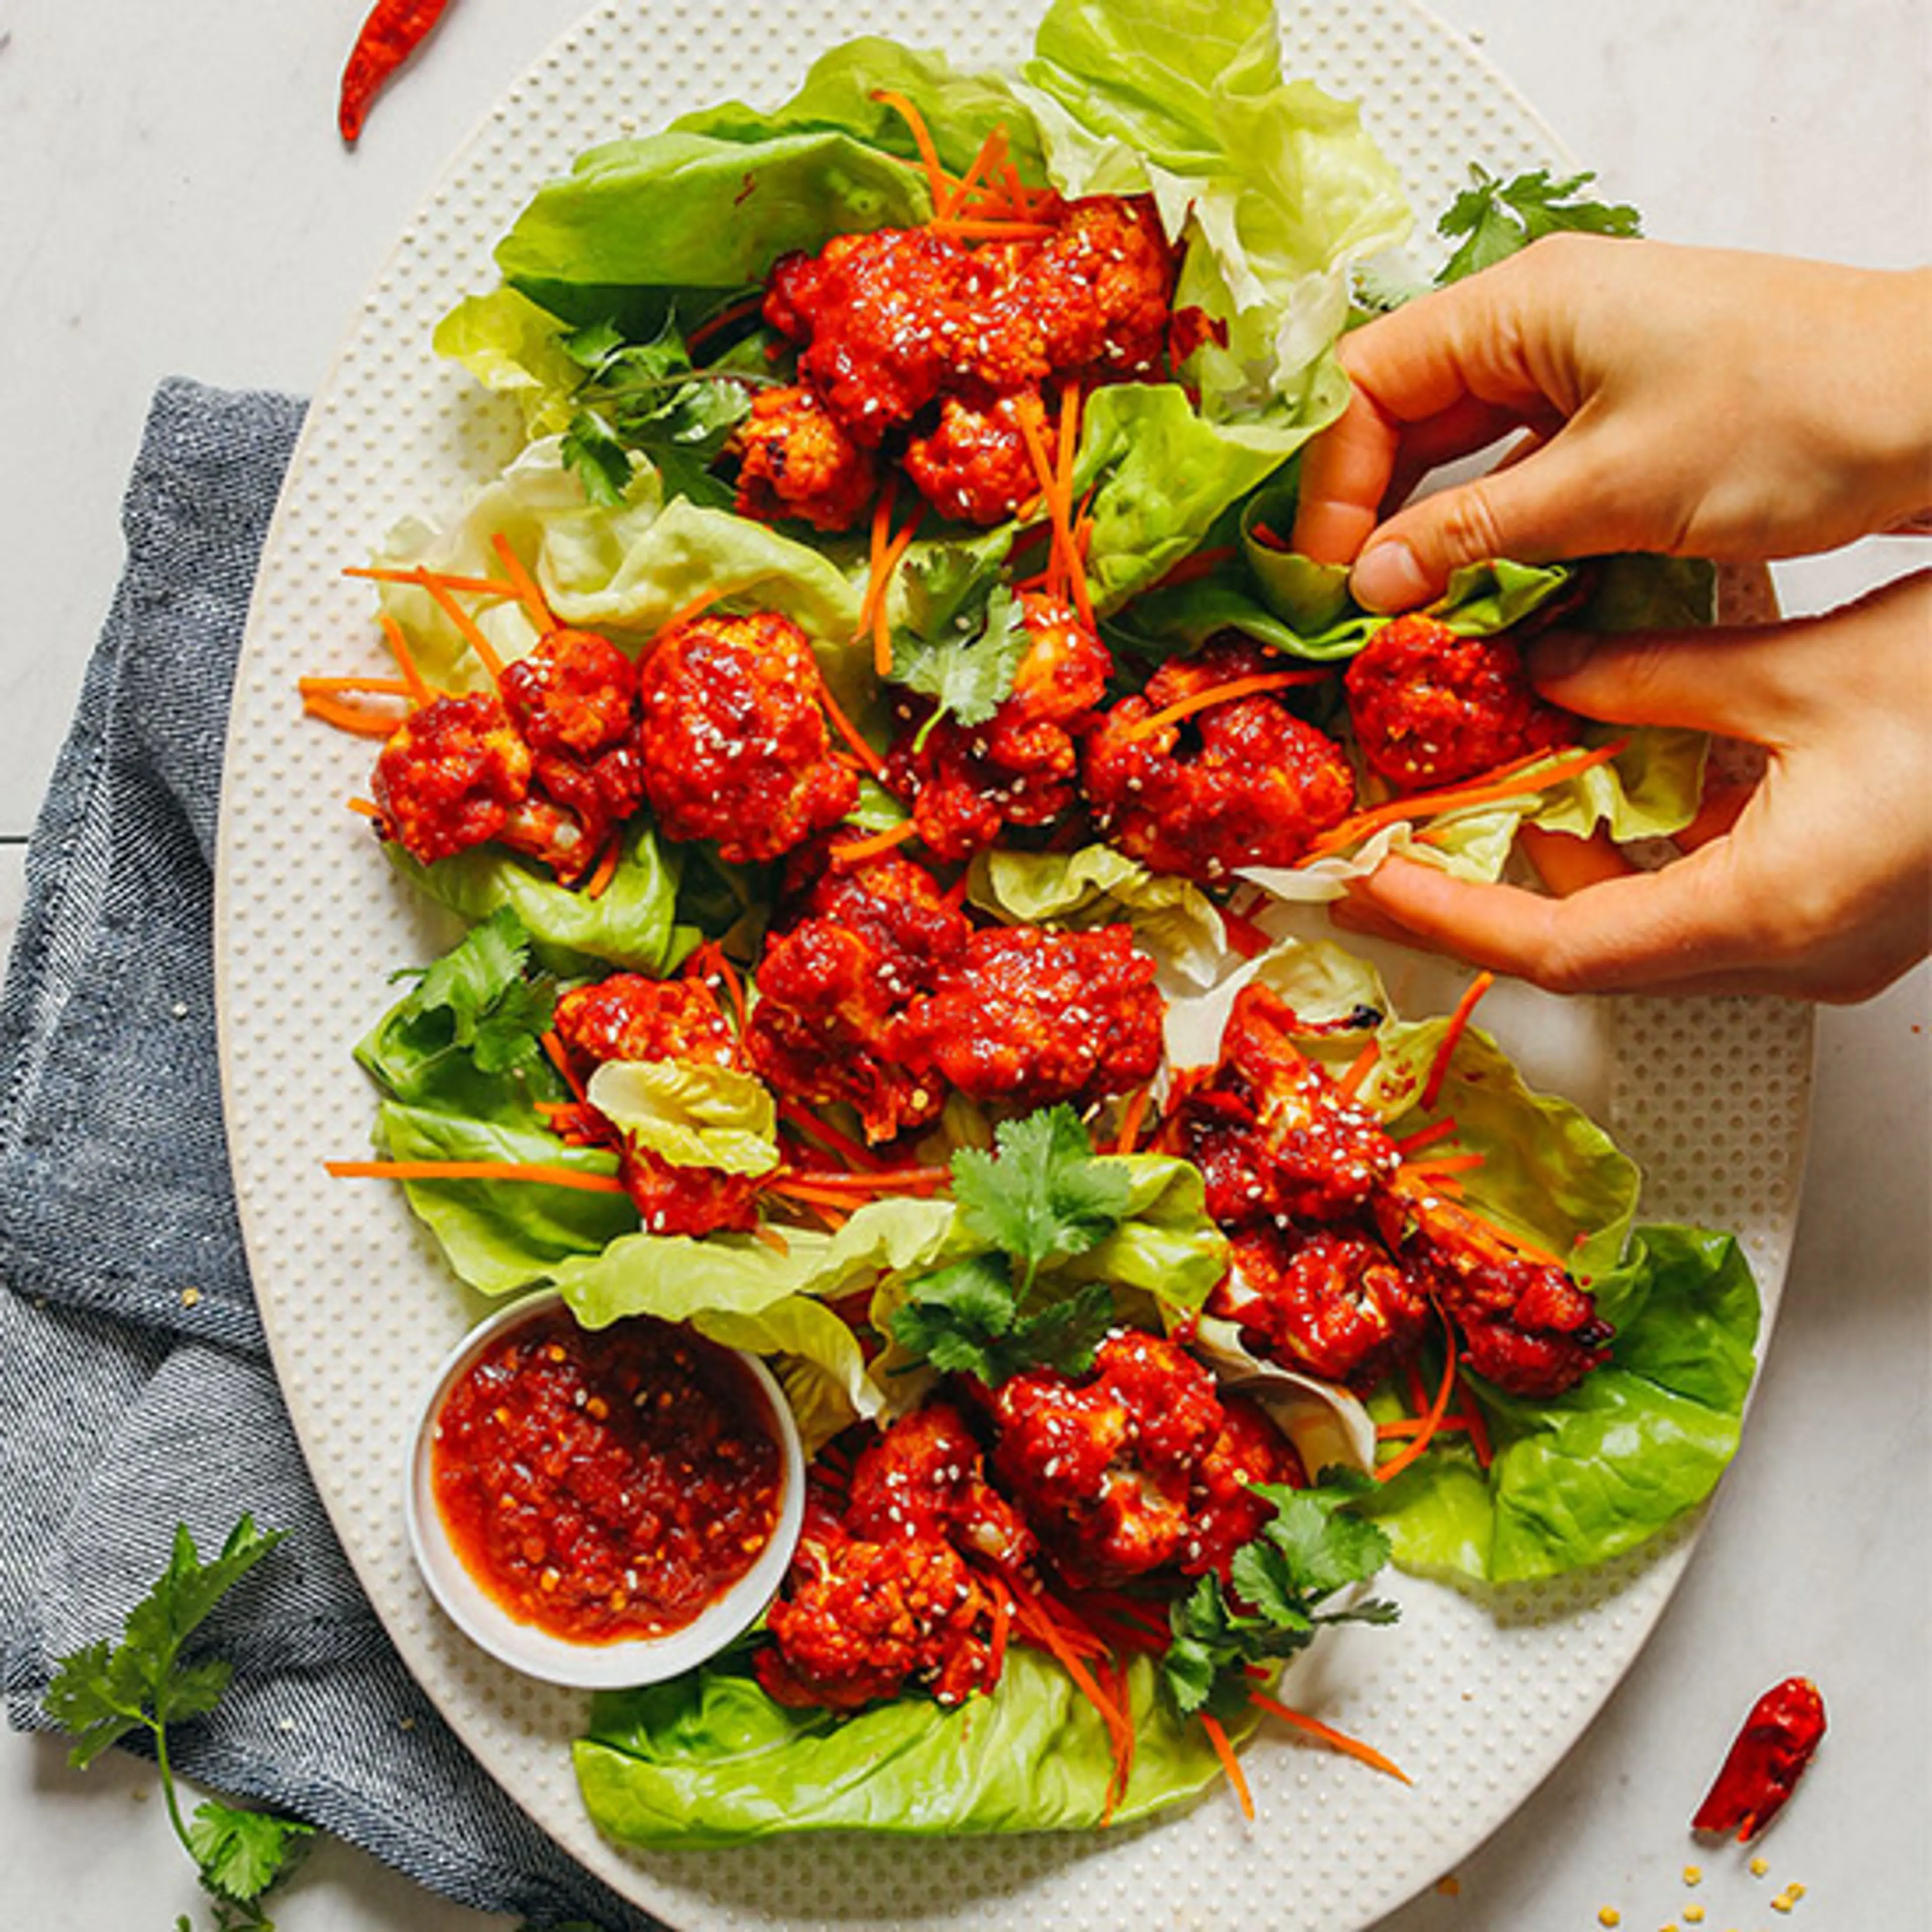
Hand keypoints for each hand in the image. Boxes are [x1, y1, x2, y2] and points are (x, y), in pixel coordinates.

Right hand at [1292, 237, 1931, 610]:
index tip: (1332, 573)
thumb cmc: (1792, 416)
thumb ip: (1475, 532)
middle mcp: (1542, 323)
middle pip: (1404, 412)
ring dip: (1431, 525)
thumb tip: (1371, 579)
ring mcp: (1586, 365)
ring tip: (1409, 608)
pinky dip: (1494, 526)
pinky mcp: (1625, 412)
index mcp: (1523, 304)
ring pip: (1462, 445)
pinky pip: (1523, 466)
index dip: (1332, 479)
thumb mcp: (1610, 489)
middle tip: (1354, 605)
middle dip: (1370, 508)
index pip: (1368, 380)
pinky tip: (1481, 586)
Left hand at [1341, 572, 1931, 1001]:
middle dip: (1490, 892)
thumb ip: (1655, 680)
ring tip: (1480, 800)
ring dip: (1565, 865)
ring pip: (1653, 923)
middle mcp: (1794, 954)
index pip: (1562, 946)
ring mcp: (1824, 943)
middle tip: (1396, 841)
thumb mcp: (1801, 672)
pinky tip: (1596, 787)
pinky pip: (1710, 896)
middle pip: (1597, 948)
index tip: (1360, 884)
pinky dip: (1641, 849)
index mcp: (1774, 914)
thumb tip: (1549, 676)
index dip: (1449, 917)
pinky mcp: (1845, 910)